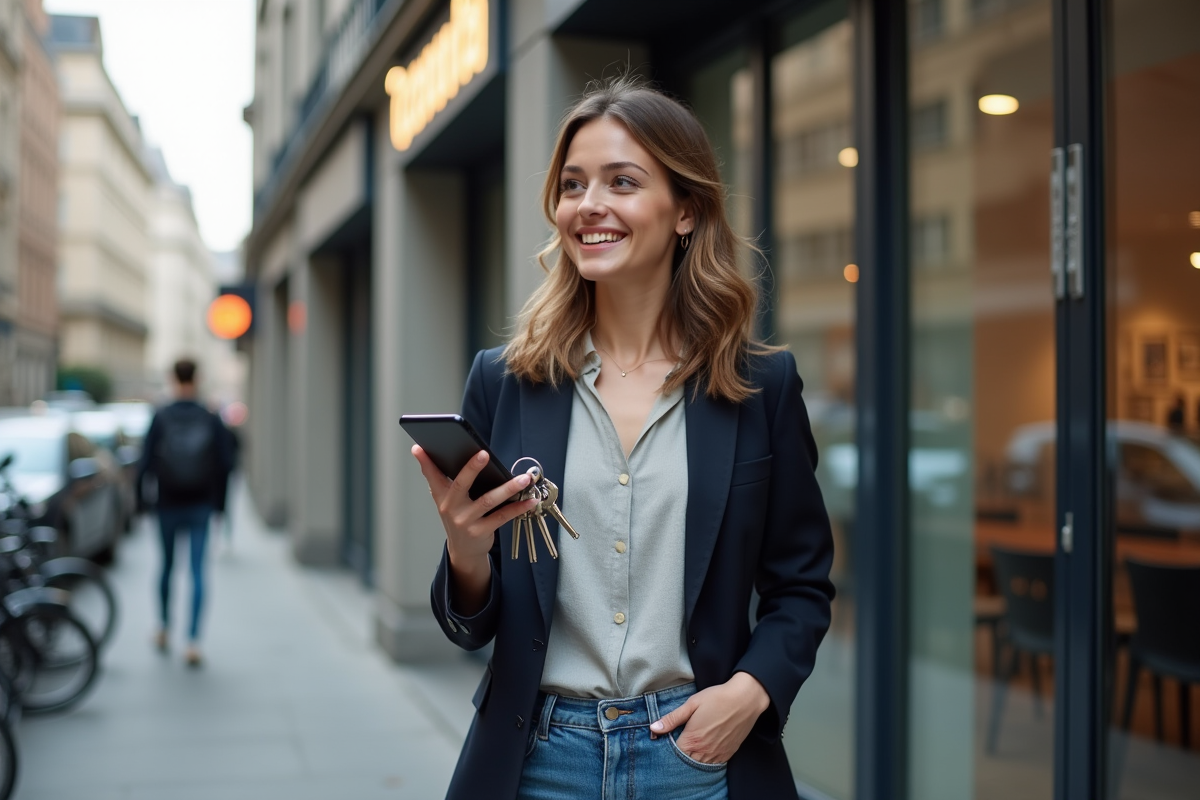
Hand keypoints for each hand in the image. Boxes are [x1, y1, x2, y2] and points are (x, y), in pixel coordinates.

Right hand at [411, 446, 538, 610]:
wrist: (463, 550)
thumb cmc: (458, 518)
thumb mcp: (445, 500)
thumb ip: (441, 479)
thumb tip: (431, 454)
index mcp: (442, 497)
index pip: (432, 476)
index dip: (425, 462)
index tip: (419, 448)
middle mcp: (451, 508)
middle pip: (461, 484)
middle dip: (472, 468)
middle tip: (483, 454)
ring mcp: (466, 521)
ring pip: (488, 500)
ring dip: (508, 488)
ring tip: (523, 478)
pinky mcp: (481, 532)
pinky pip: (502, 516)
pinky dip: (518, 508)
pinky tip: (530, 500)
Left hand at [649, 672, 769, 763]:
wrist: (745, 699)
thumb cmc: (717, 698)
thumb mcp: (692, 704)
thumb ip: (672, 718)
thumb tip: (653, 728)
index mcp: (692, 739)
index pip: (674, 754)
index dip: (668, 749)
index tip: (666, 741)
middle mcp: (704, 751)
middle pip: (686, 763)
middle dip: (680, 756)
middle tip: (678, 745)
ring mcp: (717, 754)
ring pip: (700, 766)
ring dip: (693, 760)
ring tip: (691, 748)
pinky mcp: (728, 754)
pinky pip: (714, 765)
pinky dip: (706, 761)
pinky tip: (704, 751)